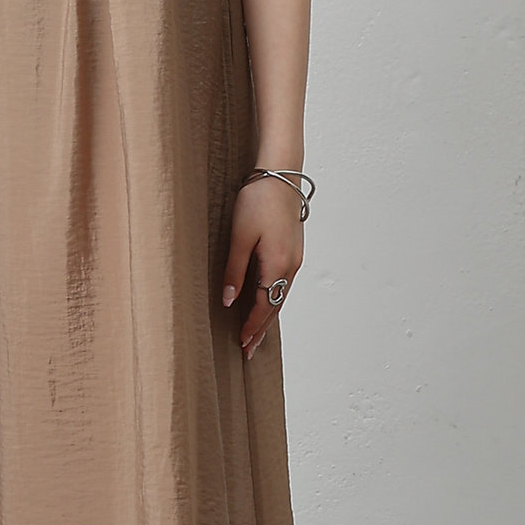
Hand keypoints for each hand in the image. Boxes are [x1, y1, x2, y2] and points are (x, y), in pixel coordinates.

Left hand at [222, 176, 303, 357]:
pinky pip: (284, 284)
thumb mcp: (240, 236)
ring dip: (268, 317)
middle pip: (276, 306)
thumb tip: (230, 301)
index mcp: (278, 264)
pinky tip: (267, 305)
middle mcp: (291, 266)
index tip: (241, 343)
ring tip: (256, 335)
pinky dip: (275, 300)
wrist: (281, 175)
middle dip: (261, 329)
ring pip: (281, 296)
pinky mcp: (294, 251)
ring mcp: (295, 259)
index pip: (264, 305)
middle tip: (249, 350)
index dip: (252, 326)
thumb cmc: (258, 200)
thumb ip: (235, 270)